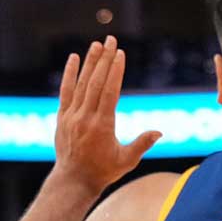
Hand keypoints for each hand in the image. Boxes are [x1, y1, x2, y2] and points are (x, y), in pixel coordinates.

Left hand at [52, 37, 160, 193]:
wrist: (73, 181)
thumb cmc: (103, 171)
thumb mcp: (127, 160)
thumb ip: (142, 144)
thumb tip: (159, 132)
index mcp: (102, 125)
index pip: (109, 92)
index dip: (114, 71)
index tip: (119, 53)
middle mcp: (85, 118)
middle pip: (95, 83)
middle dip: (104, 60)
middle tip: (111, 39)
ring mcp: (71, 117)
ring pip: (81, 84)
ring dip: (90, 63)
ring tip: (97, 44)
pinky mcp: (62, 117)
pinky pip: (66, 92)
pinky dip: (69, 74)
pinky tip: (74, 58)